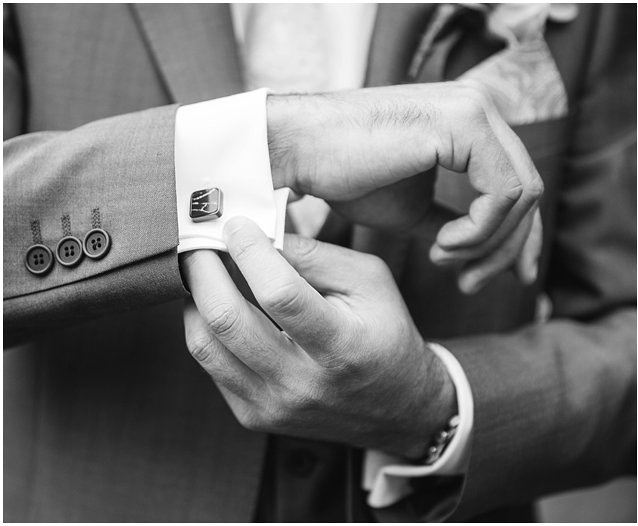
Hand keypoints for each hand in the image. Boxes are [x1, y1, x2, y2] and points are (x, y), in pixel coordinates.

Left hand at [181, 218, 455, 457]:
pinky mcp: (254, 415)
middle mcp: (302, 383)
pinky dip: (206, 328)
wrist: (397, 407)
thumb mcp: (368, 280)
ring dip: (195, 298)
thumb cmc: (385, 333)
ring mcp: (273, 405)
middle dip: (202, 270)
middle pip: (227, 320)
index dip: (249, 251)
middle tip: (199, 242)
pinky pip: (210, 366)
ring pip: (204, 345)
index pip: (279, 294)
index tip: (235, 224)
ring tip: (203, 271)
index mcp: (340, 345)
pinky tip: (217, 305)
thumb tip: (259, 233)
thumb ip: (315, 255)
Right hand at [267, 81, 542, 291]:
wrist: (301, 152)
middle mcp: (479, 107)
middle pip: (527, 192)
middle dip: (507, 250)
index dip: (521, 237)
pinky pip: (502, 193)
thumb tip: (488, 251)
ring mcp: (474, 109)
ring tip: (441, 257)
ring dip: (486, 244)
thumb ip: (454, 224)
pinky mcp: (464, 122)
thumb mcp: (412, 211)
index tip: (512, 278)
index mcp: (468, 123)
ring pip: (522, 196)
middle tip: (470, 284)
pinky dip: (479, 231)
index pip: (517, 183)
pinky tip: (441, 244)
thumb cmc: (346, 178)